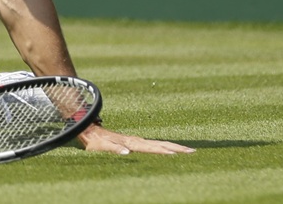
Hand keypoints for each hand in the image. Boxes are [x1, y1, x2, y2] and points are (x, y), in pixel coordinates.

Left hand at [78, 123, 194, 154]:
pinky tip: (169, 150)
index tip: (178, 154)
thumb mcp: (102, 147)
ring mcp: (137, 141)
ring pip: (159, 143)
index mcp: (132, 143)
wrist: (90, 129)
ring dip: (173, 147)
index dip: (165, 151)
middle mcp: (137, 141)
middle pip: (160, 144)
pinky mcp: (135, 142)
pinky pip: (153, 145)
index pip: (152, 148)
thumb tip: (127, 152)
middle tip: (193, 152)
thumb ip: (114, 149)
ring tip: (188, 150)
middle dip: (177, 148)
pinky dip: (165, 147)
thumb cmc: (95, 142)